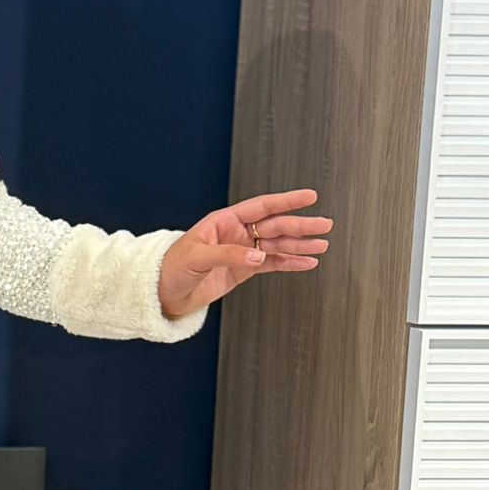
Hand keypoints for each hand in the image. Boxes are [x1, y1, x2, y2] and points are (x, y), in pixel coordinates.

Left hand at [157, 187, 332, 318]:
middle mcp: (237, 234)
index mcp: (224, 221)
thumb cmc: (172, 268)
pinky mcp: (244, 270)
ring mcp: (242, 252)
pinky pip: (272, 264)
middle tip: (324, 225)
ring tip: (322, 245)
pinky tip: (307, 262)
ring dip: (300, 245)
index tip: (310, 196)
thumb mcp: (198, 257)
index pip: (262, 207)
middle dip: (300, 226)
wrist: (164, 293)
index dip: (286, 201)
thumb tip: (257, 258)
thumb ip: (228, 255)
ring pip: (277, 246)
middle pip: (275, 226)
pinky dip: (290, 264)